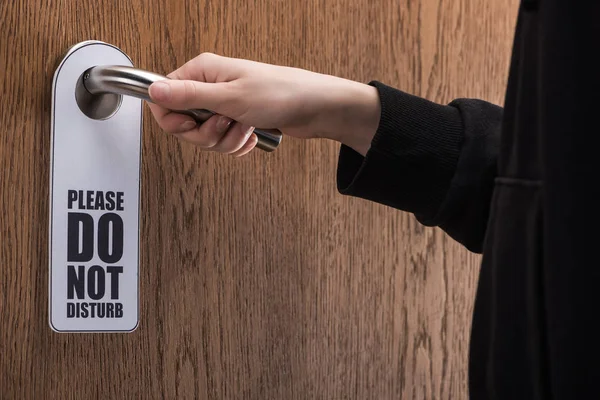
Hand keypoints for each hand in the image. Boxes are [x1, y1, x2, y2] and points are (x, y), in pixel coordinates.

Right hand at [147, 53, 380, 155]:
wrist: (314, 107)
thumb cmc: (279, 93)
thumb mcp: (229, 97)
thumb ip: (189, 96)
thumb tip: (154, 90)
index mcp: (202, 72)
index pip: (165, 98)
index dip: (175, 120)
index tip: (192, 125)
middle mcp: (210, 87)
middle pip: (185, 123)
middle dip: (206, 135)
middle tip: (226, 125)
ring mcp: (224, 105)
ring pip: (206, 137)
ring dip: (226, 141)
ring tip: (245, 128)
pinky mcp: (237, 120)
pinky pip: (223, 142)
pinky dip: (237, 144)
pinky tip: (251, 135)